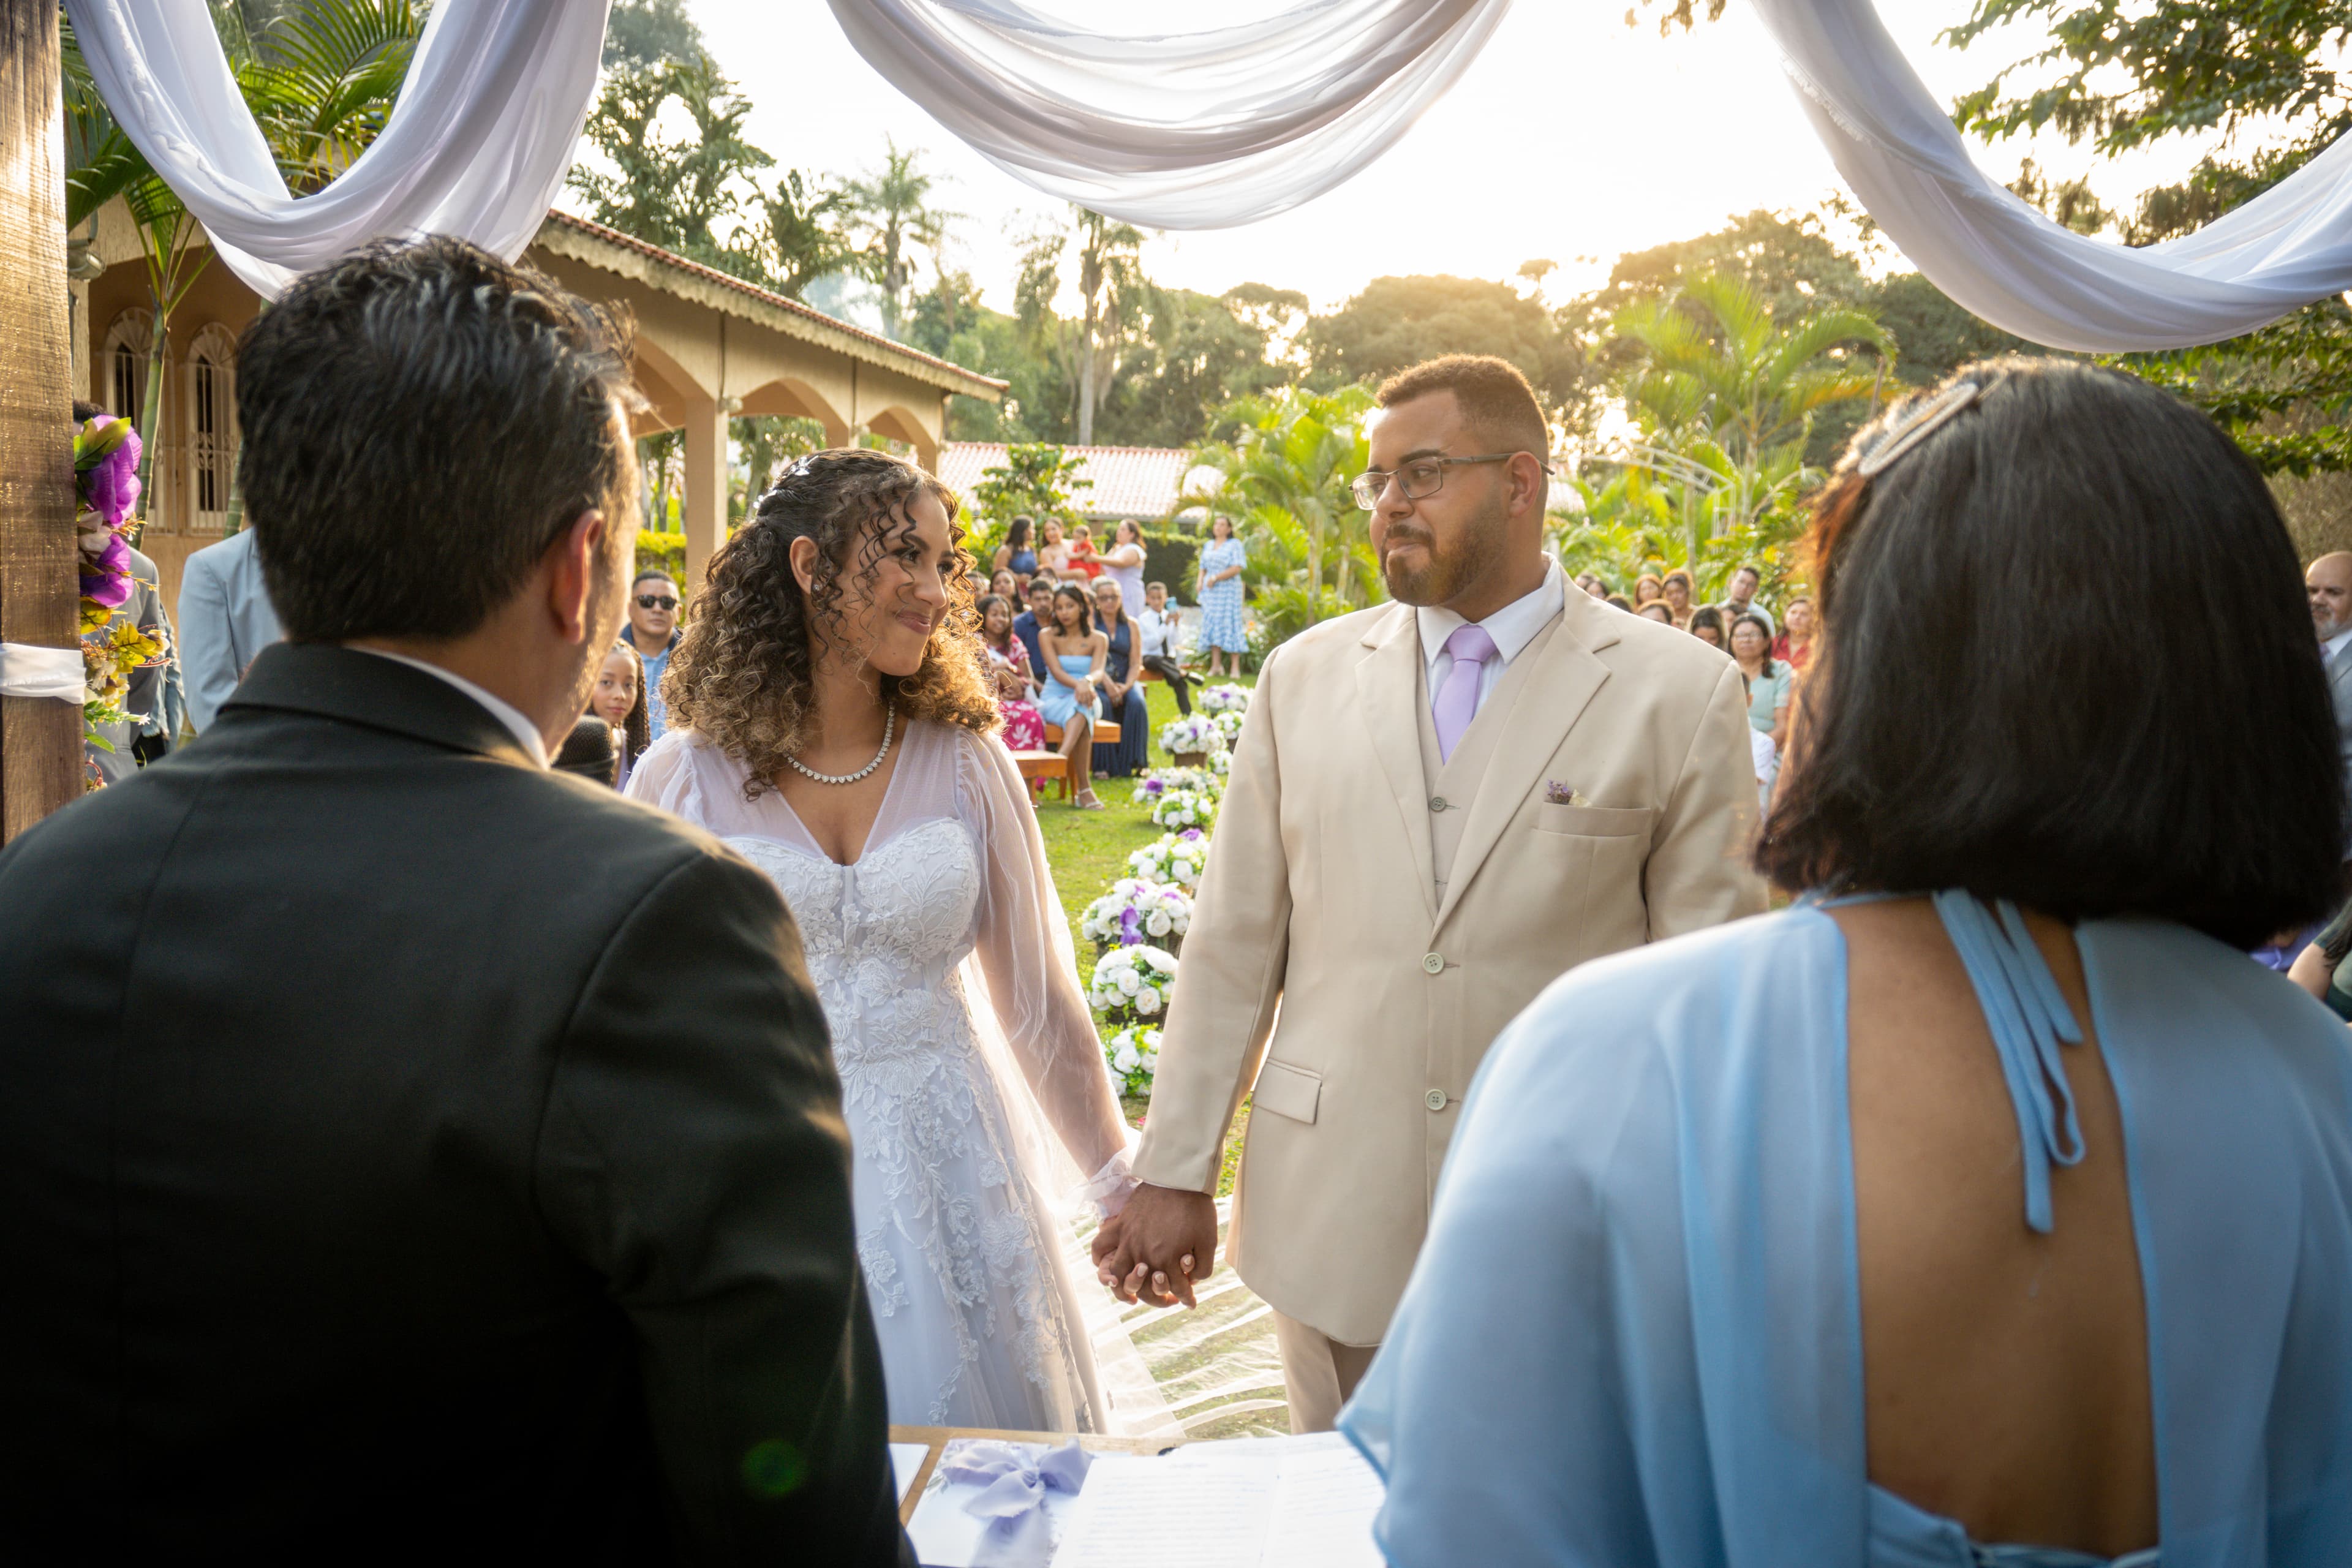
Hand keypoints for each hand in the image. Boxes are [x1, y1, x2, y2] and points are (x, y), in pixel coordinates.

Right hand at [1093, 1182, 1216, 1307]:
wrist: (1180, 1177)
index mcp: (1166, 1260)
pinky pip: (1100, 1246)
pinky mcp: (1121, 1225)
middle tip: (1168, 1300)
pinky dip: (1100, 1260)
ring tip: (1133, 1294)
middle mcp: (1144, 1254)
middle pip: (1143, 1289)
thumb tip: (1193, 1281)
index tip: (1191, 1303)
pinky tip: (1107, 1269)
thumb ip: (1202, 1267)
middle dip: (1158, 1299)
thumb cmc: (1197, 1209)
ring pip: (1118, 1275)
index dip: (1187, 1297)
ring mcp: (1129, 1240)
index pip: (1176, 1289)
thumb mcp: (1208, 1240)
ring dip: (1126, 1288)